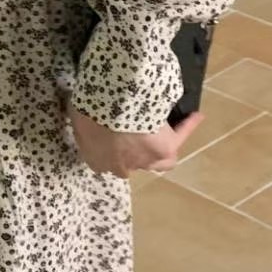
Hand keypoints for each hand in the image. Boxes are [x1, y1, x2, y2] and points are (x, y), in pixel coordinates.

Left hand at [69, 106, 202, 178]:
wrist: (109, 105)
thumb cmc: (88, 108)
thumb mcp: (76, 114)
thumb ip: (82, 120)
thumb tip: (85, 111)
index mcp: (95, 160)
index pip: (104, 161)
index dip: (109, 147)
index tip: (110, 131)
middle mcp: (119, 167)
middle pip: (130, 163)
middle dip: (133, 150)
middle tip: (136, 130)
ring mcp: (143, 160)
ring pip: (158, 162)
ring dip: (160, 150)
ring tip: (166, 135)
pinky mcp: (164, 149)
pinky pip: (180, 139)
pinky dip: (187, 128)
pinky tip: (195, 116)